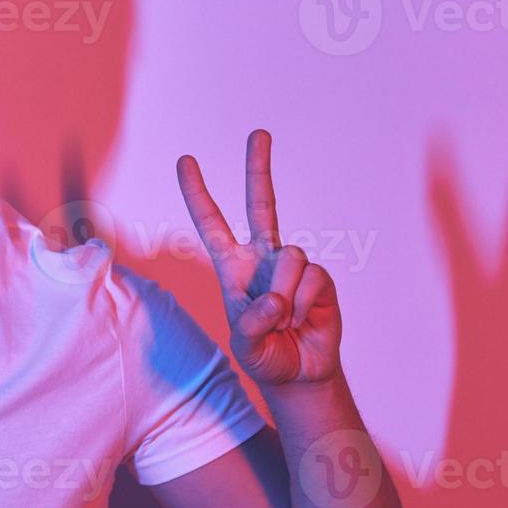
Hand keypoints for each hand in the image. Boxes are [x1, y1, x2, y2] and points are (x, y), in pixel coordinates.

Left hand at [176, 129, 342, 387]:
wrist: (301, 374)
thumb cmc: (265, 357)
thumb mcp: (245, 347)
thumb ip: (252, 325)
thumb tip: (276, 299)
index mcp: (233, 268)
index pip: (212, 224)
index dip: (198, 194)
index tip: (186, 161)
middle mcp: (263, 259)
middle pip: (262, 205)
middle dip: (258, 168)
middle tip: (259, 132)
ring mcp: (293, 266)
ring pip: (291, 257)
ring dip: (285, 296)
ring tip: (284, 322)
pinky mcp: (321, 278)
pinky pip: (313, 278)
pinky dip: (304, 304)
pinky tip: (303, 320)